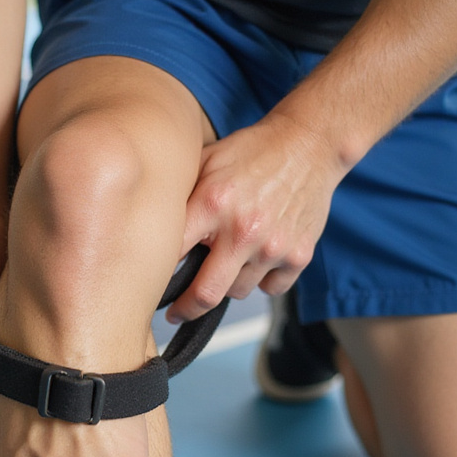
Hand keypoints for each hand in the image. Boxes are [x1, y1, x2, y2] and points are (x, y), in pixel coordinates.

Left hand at [167, 112, 344, 322]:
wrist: (309, 144)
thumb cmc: (253, 151)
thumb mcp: (206, 161)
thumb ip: (181, 195)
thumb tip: (149, 225)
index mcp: (213, 204)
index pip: (172, 255)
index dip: (157, 273)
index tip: (148, 283)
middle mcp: (243, 230)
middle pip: (205, 294)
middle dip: (185, 309)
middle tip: (176, 312)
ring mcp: (273, 247)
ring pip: (238, 291)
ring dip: (228, 283)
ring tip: (226, 260)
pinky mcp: (298, 256)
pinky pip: (271, 288)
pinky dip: (261, 280)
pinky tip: (256, 258)